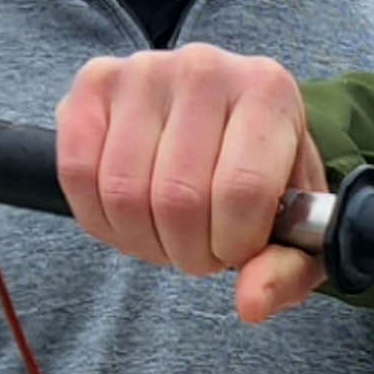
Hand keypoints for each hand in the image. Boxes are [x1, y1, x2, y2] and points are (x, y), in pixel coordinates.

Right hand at [55, 45, 328, 324]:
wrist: (228, 123)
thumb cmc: (266, 176)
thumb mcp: (296, 227)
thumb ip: (287, 270)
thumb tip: (252, 304)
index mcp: (269, 93)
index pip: (240, 191)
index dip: (231, 246)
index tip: (234, 252)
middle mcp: (206, 69)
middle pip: (177, 198)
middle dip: (186, 251)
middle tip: (199, 251)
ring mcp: (143, 70)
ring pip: (123, 192)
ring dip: (141, 240)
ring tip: (167, 235)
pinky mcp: (93, 83)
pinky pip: (77, 173)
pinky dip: (99, 217)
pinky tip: (129, 218)